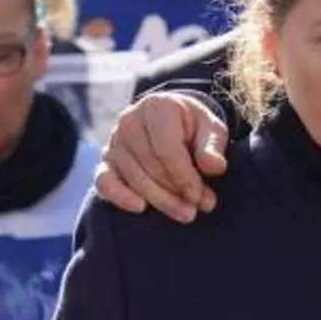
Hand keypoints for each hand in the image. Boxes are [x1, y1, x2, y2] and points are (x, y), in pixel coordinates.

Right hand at [94, 92, 228, 222]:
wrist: (174, 123)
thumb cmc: (195, 128)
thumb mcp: (212, 130)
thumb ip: (213, 147)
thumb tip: (215, 167)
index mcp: (157, 107)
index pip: (166, 148)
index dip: (184, 176)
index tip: (200, 195)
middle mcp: (130, 121)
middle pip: (150, 166)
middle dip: (176, 192)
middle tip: (199, 207)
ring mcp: (114, 141)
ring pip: (133, 178)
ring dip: (160, 200)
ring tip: (186, 212)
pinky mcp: (106, 161)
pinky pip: (104, 182)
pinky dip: (120, 196)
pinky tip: (140, 207)